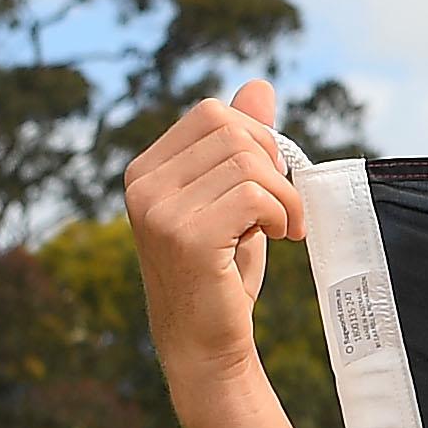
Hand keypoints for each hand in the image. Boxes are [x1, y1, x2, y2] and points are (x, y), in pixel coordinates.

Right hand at [122, 77, 305, 399]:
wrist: (207, 342)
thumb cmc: (222, 272)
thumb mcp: (234, 200)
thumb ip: (242, 145)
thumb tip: (260, 85)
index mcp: (147, 169)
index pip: (214, 114)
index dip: (258, 141)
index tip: (271, 185)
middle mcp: (142, 183)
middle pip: (233, 131)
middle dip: (275, 168)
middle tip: (284, 211)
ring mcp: (158, 209)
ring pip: (248, 162)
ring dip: (284, 198)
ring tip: (281, 229)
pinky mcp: (185, 235)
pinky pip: (255, 196)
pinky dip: (281, 215)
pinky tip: (278, 240)